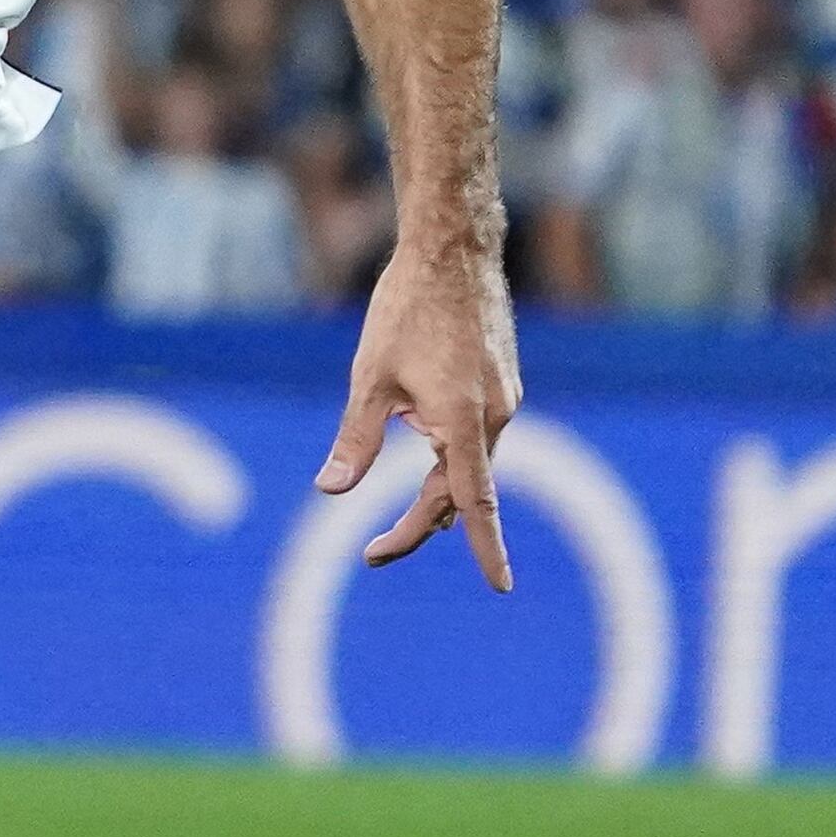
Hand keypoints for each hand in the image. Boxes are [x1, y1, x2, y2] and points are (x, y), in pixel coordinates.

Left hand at [320, 227, 523, 587]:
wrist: (453, 248)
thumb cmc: (405, 308)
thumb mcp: (368, 380)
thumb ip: (356, 441)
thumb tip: (330, 491)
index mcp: (463, 421)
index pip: (474, 502)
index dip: (485, 548)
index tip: (500, 587)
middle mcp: (496, 415)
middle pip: (462, 491)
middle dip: (418, 525)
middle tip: (370, 553)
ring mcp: (504, 398)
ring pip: (470, 465)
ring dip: (436, 492)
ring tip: (397, 520)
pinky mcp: (502, 383)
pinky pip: (478, 438)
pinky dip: (450, 460)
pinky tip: (424, 451)